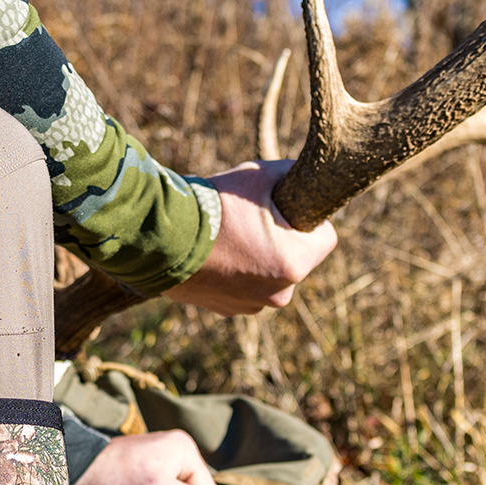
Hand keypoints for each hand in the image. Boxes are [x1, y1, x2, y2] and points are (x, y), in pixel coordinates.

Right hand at [169, 160, 336, 315]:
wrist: (159, 236)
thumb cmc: (212, 206)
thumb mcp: (257, 176)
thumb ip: (289, 173)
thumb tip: (301, 173)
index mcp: (294, 263)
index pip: (325, 238)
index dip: (308, 218)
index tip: (284, 208)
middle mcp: (279, 293)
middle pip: (296, 258)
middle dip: (281, 240)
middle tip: (250, 220)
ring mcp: (251, 306)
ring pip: (269, 275)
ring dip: (258, 259)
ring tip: (228, 237)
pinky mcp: (227, 311)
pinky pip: (244, 289)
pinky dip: (235, 274)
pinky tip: (214, 254)